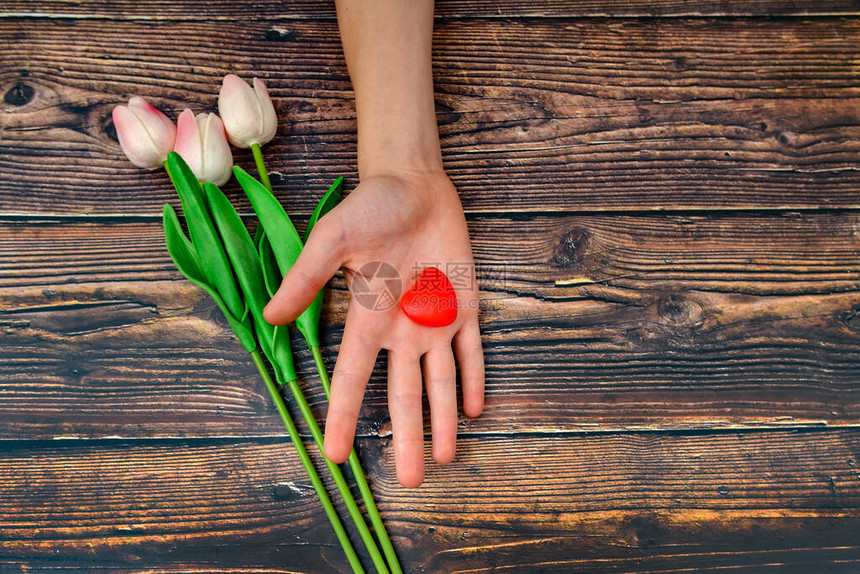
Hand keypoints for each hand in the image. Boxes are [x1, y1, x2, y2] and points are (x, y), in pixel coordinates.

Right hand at [263, 168, 484, 486]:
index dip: (342, 416)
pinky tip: (473, 408)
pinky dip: (473, 377)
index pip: (352, 377)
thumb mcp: (333, 239)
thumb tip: (271, 318)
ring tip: (446, 458)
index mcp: (366, 318)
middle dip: (408, 436)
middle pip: (402, 393)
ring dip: (444, 418)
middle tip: (412, 481)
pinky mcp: (464, 305)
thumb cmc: (370, 207)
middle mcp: (400, 329)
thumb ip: (306, 278)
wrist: (413, 183)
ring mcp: (434, 319)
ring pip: (440, 380)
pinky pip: (471, 348)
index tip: (335, 455)